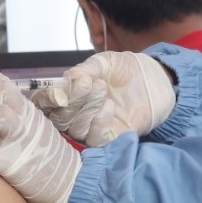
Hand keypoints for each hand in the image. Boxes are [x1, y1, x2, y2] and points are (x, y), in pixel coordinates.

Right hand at [31, 52, 175, 147]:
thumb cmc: (126, 69)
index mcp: (69, 94)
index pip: (45, 103)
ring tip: (103, 90)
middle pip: (58, 119)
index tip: (58, 93)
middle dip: (72, 101)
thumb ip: (86, 70)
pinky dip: (98, 123)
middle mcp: (75, 114)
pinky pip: (94, 140)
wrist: (156, 80)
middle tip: (90, 83)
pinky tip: (109, 107)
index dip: (46, 100)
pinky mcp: (109, 139)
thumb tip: (68, 79)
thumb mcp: (104, 62)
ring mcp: (91, 128)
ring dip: (87, 109)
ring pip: (75, 130)